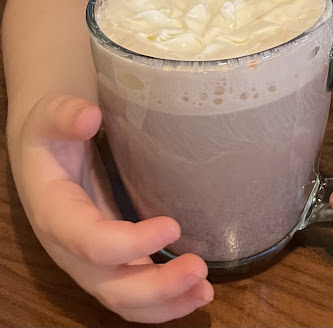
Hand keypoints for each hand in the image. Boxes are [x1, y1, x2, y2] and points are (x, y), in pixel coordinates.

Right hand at [13, 94, 213, 322]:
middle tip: (200, 270)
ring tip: (205, 291)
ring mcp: (89, 258)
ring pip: (123, 299)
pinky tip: (194, 290)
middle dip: (155, 287)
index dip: (130, 242)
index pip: (90, 241)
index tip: (173, 226)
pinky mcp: (108, 257)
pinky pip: (132, 291)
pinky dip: (162, 299)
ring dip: (165, 302)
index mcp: (56, 213)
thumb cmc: (49, 133)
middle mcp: (71, 247)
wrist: (43, 152)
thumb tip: (89, 117)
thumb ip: (63, 115)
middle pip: (109, 285)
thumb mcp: (48, 115)